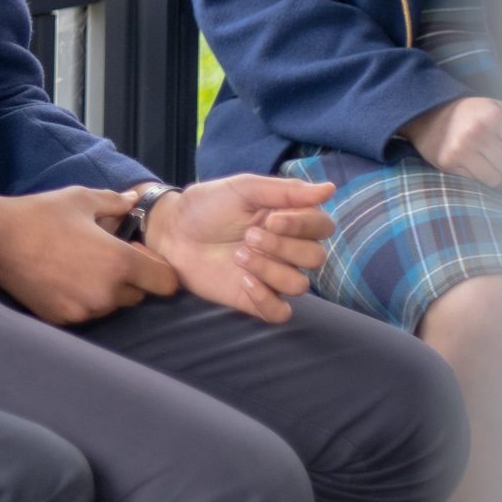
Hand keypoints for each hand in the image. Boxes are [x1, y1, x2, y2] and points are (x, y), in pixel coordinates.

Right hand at [0, 187, 180, 326]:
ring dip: (104, 290)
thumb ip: (115, 203)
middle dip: (128, 278)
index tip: (140, 258)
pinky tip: (62, 278)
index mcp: (118, 262)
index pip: (166, 283)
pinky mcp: (63, 319)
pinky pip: (85, 312)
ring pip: (110, 305)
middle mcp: (107, 292)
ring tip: (78, 266)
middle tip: (102, 256)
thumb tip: (134, 201)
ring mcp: (84, 310)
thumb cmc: (40, 214)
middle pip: (138, 295)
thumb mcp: (80, 199)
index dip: (159, 269)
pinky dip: (80, 299)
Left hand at [142, 175, 337, 324]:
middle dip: (283, 247)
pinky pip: (281, 312)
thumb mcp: (243, 189)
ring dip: (270, 269)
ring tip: (238, 255)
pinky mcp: (255, 298)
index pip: (322, 226)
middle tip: (249, 236)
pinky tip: (244, 281)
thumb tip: (330, 188)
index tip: (271, 219)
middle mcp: (286, 249)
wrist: (171, 232)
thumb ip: (285, 190)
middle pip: (316, 257)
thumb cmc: (206, 206)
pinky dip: (267, 299)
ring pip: (300, 285)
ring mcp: (272, 275)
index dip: (303, 225)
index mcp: (288, 219)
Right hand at [399, 95, 501, 189]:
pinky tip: (486, 174)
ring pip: (499, 179)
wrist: (426, 114)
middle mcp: (478, 131)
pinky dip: (486, 181)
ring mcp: (462, 148)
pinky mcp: (449, 162)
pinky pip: (479, 181)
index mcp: (495, 115)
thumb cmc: (470, 113)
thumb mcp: (498, 108)